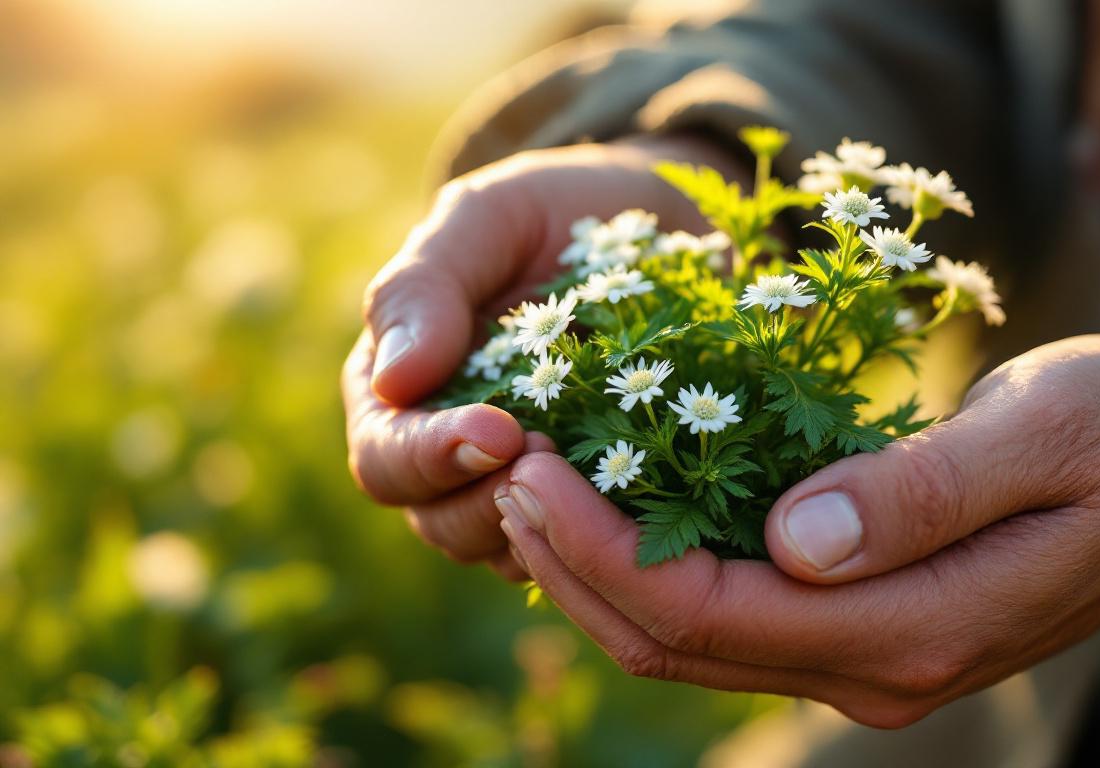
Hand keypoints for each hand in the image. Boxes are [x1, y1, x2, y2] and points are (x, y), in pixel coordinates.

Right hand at [343, 136, 742, 577]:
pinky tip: (647, 502)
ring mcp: (517, 482)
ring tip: (606, 480)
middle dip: (492, 501)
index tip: (501, 428)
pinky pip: (583, 548)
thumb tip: (392, 382)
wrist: (655, 226)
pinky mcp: (587, 502)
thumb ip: (425, 287)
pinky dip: (607, 534)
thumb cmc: (556, 213)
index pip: (385, 458)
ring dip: (551, 527)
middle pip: (439, 521)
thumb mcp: (488, 218)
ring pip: (508, 548)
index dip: (432, 456)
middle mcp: (446, 451)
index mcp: (397, 390)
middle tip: (559, 457)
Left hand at [494, 334, 1099, 725]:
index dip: (607, 549)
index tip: (532, 469)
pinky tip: (609, 516)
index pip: (713, 611)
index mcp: (913, 628)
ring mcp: (867, 659)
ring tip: (528, 490)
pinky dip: (654, 575)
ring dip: (599, 574)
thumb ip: (919, 495)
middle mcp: (878, 669)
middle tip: (501, 472)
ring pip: (693, 643)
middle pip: (681, 642)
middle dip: (576, 564)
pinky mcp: (862, 627)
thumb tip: (791, 541)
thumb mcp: (1039, 438)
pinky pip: (731, 622)